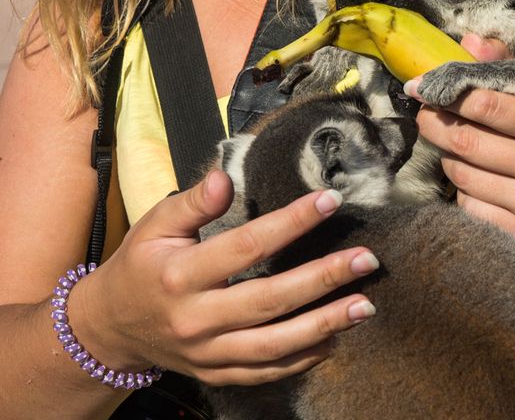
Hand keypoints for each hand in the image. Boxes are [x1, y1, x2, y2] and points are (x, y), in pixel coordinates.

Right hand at [69, 171, 377, 385]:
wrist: (109, 328)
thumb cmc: (140, 264)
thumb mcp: (155, 224)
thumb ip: (192, 203)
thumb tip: (225, 177)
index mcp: (181, 275)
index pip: (247, 246)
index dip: (292, 222)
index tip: (330, 201)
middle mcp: (197, 320)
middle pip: (270, 300)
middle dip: (323, 279)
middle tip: (366, 259)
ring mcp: (207, 354)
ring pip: (274, 345)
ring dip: (325, 325)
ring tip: (365, 304)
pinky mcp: (215, 375)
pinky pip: (265, 373)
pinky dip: (302, 360)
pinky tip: (334, 339)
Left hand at [410, 33, 514, 239]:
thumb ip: (507, 69)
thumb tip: (469, 42)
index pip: (487, 104)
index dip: (447, 92)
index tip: (422, 86)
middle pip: (464, 140)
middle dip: (434, 123)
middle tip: (425, 113)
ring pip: (460, 172)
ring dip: (446, 156)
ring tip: (455, 145)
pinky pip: (466, 205)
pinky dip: (461, 189)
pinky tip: (474, 179)